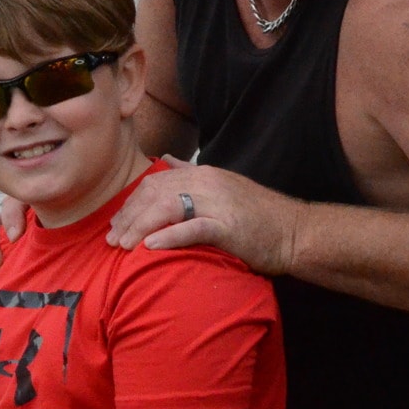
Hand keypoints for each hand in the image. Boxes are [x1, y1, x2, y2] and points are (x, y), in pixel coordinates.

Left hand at [105, 164, 302, 275]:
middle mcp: (207, 183)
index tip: (116, 225)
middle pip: (155, 194)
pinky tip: (150, 248)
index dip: (131, 204)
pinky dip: (169, 237)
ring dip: (140, 228)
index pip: (155, 183)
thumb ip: (192, 175)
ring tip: (123, 246)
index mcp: (203, 174)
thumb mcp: (223, 187)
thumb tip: (166, 160)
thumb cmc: (258, 217)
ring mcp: (218, 202)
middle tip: (112, 240)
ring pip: (167, 208)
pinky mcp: (229, 225)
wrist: (296, 232)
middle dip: (129, 217)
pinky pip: (192, 228)